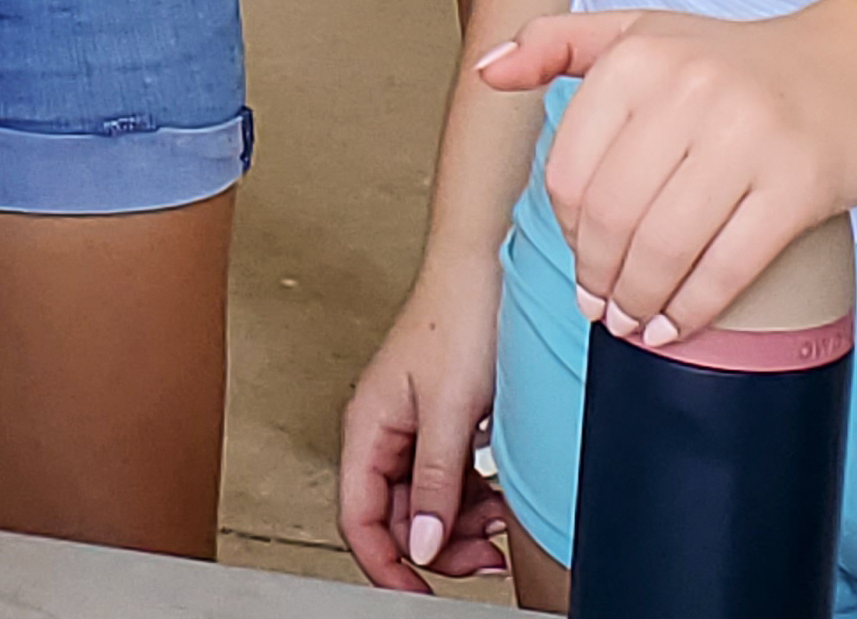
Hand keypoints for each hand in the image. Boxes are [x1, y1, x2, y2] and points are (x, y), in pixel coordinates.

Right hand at [336, 252, 513, 590]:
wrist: (488, 269)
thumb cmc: (459, 316)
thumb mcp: (447, 410)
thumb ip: (433, 482)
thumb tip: (421, 544)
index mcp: (368, 425)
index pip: (358, 516)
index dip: (382, 563)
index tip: (415, 591)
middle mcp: (384, 430)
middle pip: (396, 516)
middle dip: (436, 546)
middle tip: (482, 560)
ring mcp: (414, 427)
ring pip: (427, 503)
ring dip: (462, 526)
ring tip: (498, 532)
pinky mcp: (443, 422)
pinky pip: (450, 481)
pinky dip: (474, 500)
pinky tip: (498, 503)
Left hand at [479, 0, 856, 345]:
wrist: (855, 68)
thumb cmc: (736, 61)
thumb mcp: (640, 31)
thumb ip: (554, 43)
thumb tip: (487, 72)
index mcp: (639, 57)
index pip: (571, 168)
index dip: (567, 229)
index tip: (578, 254)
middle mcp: (689, 90)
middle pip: (613, 215)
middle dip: (597, 275)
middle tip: (598, 303)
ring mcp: (747, 138)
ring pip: (665, 246)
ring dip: (638, 301)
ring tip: (632, 321)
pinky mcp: (798, 185)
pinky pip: (730, 265)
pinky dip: (694, 309)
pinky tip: (677, 326)